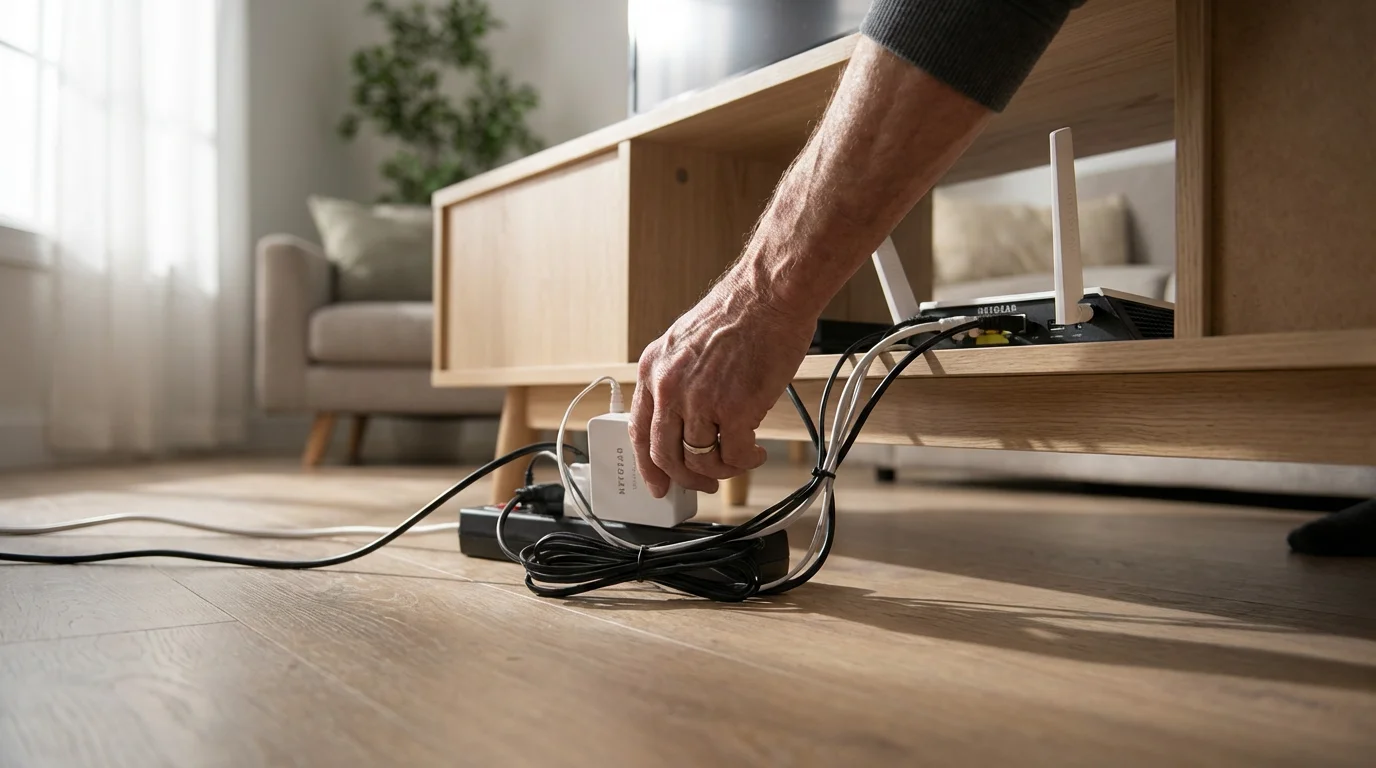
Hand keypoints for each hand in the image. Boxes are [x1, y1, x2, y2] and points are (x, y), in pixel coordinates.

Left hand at [629, 275, 817, 497]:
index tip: (657, 483)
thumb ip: (679, 382)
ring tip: (739, 459)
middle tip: (703, 485)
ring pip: (700, 461)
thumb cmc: (739, 314)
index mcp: (653, 370)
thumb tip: (687, 423)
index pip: (639, 431)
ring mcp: (699, 400)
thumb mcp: (686, 345)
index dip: (648, 465)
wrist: (769, 296)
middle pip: (666, 454)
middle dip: (686, 478)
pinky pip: (733, 456)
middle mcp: (669, 387)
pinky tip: (754, 451)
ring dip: (721, 470)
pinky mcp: (734, 410)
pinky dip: (745, 462)